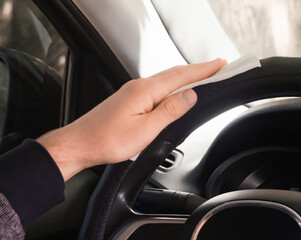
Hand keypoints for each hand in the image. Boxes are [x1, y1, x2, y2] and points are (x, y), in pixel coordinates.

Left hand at [37, 58, 225, 180]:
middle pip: (175, 73)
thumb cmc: (107, 139)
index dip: (203, 70)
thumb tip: (190, 95)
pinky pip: (158, 86)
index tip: (220, 64)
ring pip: (166, 79)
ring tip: (203, 76)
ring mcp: (133, 91)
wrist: (80, 143)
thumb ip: (170, 110)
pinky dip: (173, 84)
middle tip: (217, 66)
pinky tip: (176, 90)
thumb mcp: (145, 129)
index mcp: (145, 90)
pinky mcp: (130, 98)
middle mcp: (139, 86)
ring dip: (187, 76)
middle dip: (198, 69)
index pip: (182, 76)